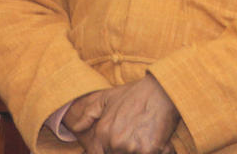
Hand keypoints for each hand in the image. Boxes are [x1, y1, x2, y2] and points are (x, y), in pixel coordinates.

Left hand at [64, 74, 179, 153]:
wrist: (160, 89)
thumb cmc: (134, 94)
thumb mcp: (107, 98)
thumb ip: (88, 114)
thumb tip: (76, 128)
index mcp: (103, 133)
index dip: (105, 151)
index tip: (116, 145)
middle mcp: (114, 142)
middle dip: (124, 149)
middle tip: (135, 134)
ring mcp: (131, 147)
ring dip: (140, 149)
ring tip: (145, 136)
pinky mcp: (149, 150)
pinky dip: (159, 150)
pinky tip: (160, 141)